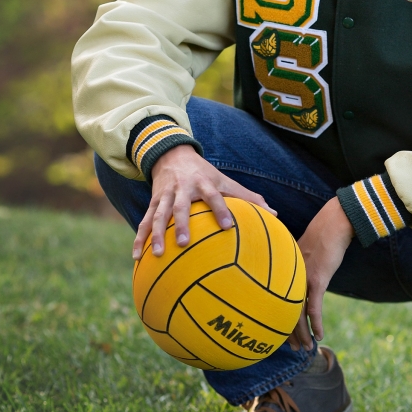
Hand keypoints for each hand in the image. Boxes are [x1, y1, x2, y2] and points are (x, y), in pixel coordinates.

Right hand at [133, 144, 275, 259]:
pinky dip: (140, 238)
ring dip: (156, 234)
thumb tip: (275, 214)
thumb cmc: (204, 173)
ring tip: (157, 254)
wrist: (171, 154)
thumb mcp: (225, 180)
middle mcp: (183, 188)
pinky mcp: (152, 202)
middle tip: (184, 244)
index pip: (214, 196)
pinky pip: (145, 221)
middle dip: (182, 224)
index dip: (220, 210)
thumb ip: (249, 197)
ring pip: (159, 215)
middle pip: (181, 207)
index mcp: (203, 183)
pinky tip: (136, 257)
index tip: (228, 227)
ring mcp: (165, 195)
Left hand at [289, 197, 353, 350]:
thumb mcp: (304, 251)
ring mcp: (303, 278)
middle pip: (284, 310)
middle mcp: (290, 276)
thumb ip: (298, 265)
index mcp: (284, 271)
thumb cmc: (322, 235)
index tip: (280, 334)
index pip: (277, 300)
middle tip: (292, 349)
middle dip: (289, 332)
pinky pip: (315, 307)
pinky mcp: (319, 278)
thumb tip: (298, 277)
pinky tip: (319, 335)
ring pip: (299, 313)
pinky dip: (316, 323)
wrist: (335, 222)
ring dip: (302, 333)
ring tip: (305, 348)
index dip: (279, 319)